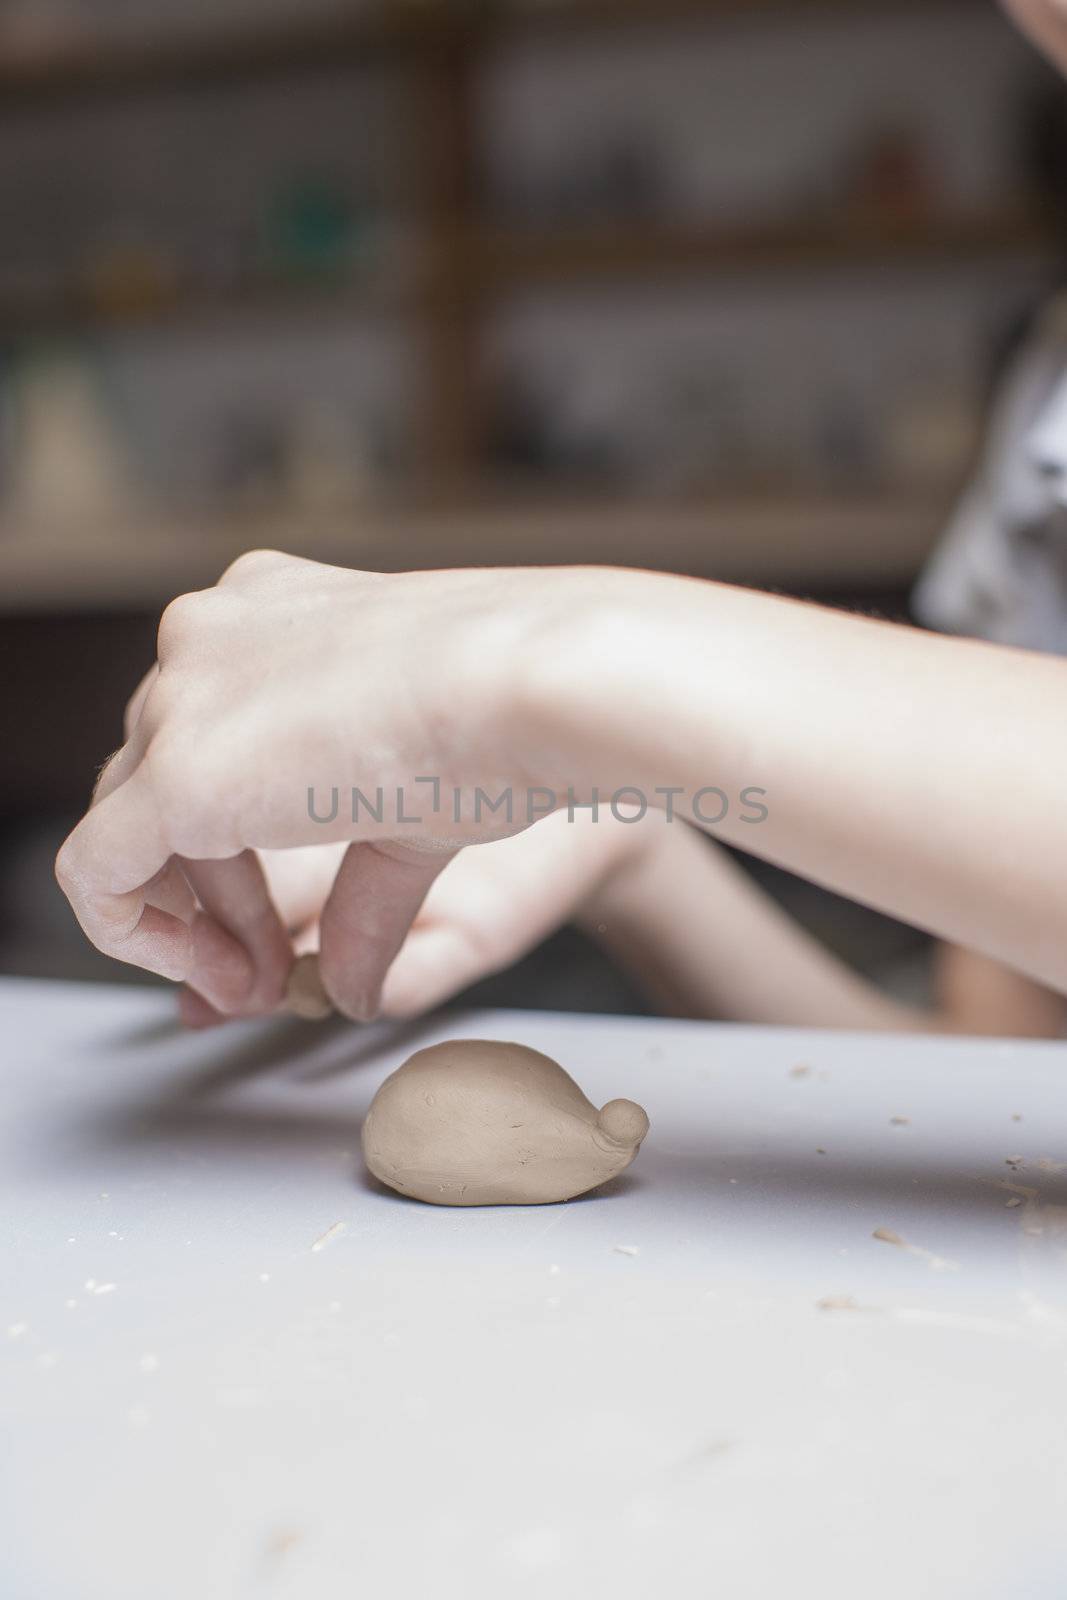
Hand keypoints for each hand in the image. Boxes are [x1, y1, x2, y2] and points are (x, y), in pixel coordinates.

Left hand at [55, 551, 609, 1019]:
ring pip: (130, 827)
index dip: (228, 850)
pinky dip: (132, 932)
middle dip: (215, 894)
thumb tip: (346, 990)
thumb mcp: (417, 818)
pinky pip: (94, 869)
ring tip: (261, 977)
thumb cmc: (515, 720)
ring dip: (192, 920)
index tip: (279, 921)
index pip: (201, 738)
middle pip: (159, 785)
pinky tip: (207, 972)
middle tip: (269, 967)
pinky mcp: (177, 770)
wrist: (538, 686)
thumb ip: (360, 898)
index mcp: (269, 613)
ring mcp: (183, 693)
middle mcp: (209, 636)